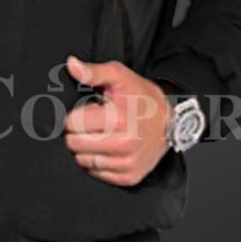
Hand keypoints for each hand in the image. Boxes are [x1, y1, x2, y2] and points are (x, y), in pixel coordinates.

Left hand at [63, 55, 171, 185]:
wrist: (169, 121)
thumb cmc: (141, 96)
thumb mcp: (119, 76)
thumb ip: (93, 71)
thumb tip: (71, 64)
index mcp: (119, 118)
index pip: (72, 123)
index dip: (76, 115)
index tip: (90, 110)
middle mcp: (124, 144)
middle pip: (74, 144)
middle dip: (78, 132)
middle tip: (95, 123)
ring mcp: (127, 163)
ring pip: (82, 161)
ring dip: (86, 148)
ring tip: (102, 135)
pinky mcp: (129, 177)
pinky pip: (95, 174)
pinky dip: (96, 162)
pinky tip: (107, 148)